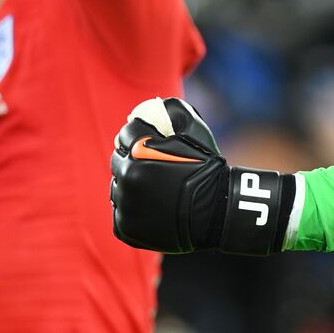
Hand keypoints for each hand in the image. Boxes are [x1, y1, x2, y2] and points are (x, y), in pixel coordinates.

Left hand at [110, 97, 295, 255]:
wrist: (216, 211)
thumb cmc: (208, 168)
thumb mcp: (196, 130)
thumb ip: (174, 110)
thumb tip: (156, 104)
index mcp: (138, 150)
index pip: (125, 133)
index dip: (136, 134)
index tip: (146, 140)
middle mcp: (127, 177)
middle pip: (118, 160)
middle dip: (129, 158)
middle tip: (148, 164)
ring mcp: (125, 205)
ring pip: (117, 188)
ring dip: (129, 184)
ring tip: (151, 187)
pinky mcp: (126, 228)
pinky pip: (120, 214)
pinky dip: (131, 210)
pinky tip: (149, 206)